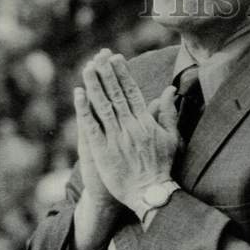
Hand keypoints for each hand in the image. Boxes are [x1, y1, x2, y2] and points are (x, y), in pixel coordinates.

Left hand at [76, 49, 179, 217]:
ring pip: (103, 106)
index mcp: (146, 123)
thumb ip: (168, 114)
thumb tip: (169, 91)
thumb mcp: (171, 139)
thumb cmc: (162, 167)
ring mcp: (116, 139)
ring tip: (87, 68)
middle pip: (116, 95)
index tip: (116, 58)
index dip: (123, 74)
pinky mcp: (103, 151)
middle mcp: (131, 127)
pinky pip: (91, 126)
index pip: (133, 92)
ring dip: (94, 85)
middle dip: (107, 74)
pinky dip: (84, 109)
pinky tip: (78, 94)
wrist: (150, 193)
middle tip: (98, 56)